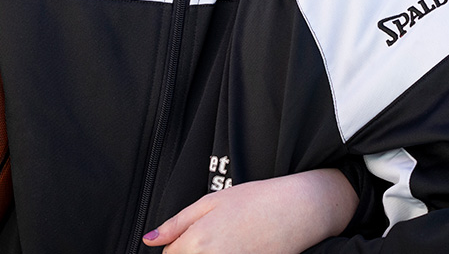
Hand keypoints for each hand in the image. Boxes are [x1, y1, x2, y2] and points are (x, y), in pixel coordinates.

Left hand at [142, 169, 356, 253]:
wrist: (299, 210)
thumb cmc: (256, 200)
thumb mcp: (211, 202)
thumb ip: (177, 224)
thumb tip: (149, 240)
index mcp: (197, 242)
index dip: (176, 247)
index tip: (190, 238)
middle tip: (215, 238)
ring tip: (227, 242)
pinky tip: (240, 249)